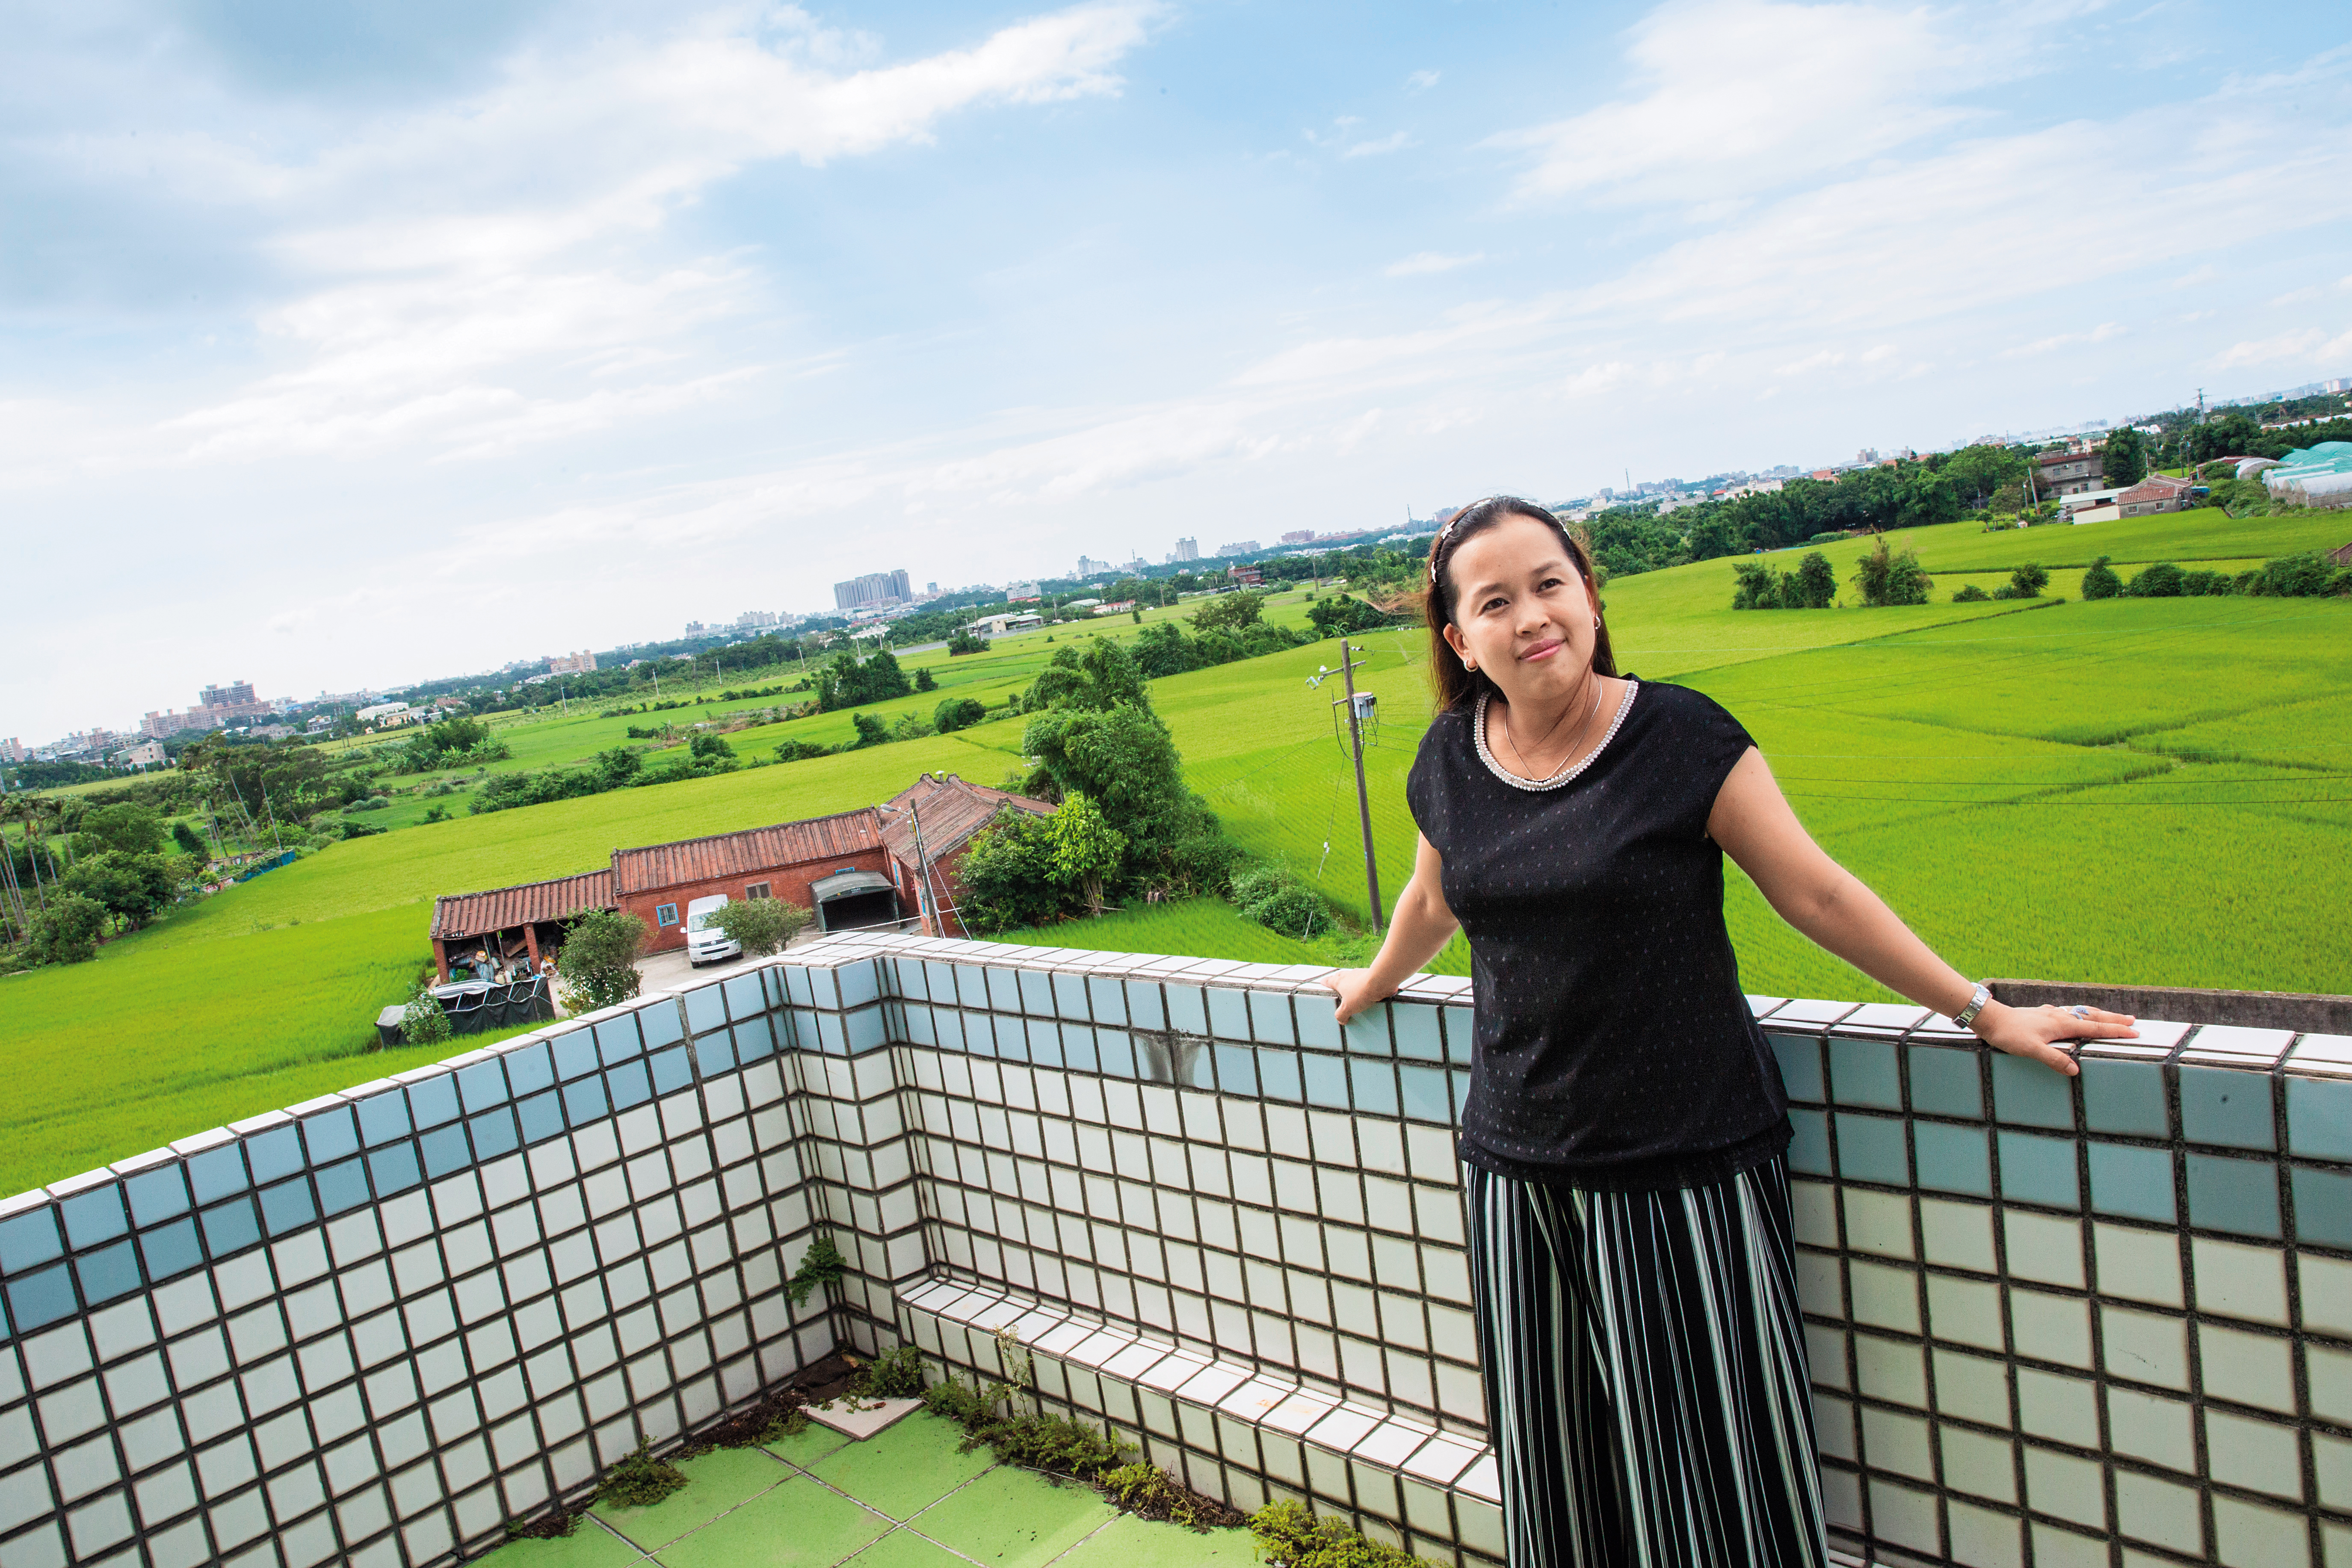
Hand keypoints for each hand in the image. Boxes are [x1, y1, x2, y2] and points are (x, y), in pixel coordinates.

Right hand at [1321, 967, 1394, 1025]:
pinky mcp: (1371, 974)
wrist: (1379, 982)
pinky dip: (1364, 983)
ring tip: (1352, 987)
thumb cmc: (1361, 992)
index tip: (1323, 982)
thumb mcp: (1347, 1008)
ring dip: (1351, 980)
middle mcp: (1348, 975)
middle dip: (1337, 979)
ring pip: (1352, 976)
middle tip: (1336, 982)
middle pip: (1340, 976)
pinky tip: (1368, 989)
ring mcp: (1360, 973)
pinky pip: (1365, 978)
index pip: (1329, 981)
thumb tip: (1341, 1019)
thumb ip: (1341, 1015)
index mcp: (1339, 982)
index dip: (1325, 982)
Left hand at [1971, 1001, 2136, 1076]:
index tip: (2135, 1032)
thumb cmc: (2008, 1034)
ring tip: (2111, 1016)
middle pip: (2092, 1016)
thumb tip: (2074, 1070)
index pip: (2095, 1028)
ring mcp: (2050, 1014)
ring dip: (2098, 1014)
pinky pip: (2067, 1012)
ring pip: (2080, 1012)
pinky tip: (2074, 1015)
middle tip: (2133, 1020)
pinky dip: (2079, 1013)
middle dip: (2113, 1019)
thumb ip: (2053, 1059)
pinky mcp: (2041, 1015)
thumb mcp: (2031, 1050)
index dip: (2116, 1031)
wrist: (1989, 1018)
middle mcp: (2059, 1016)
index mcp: (2062, 1024)